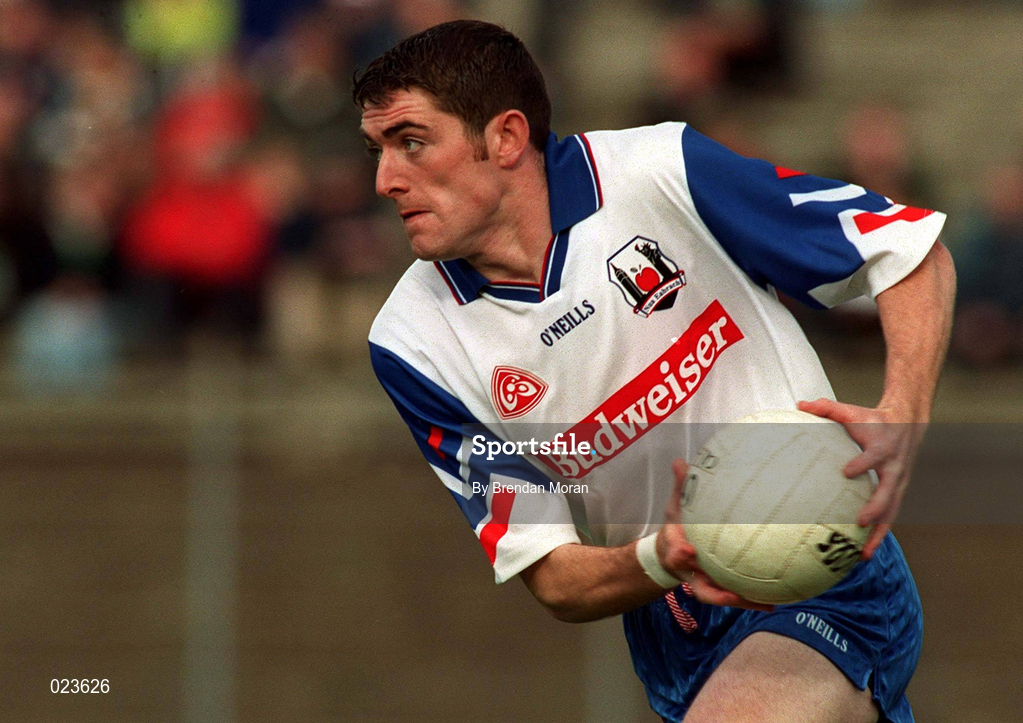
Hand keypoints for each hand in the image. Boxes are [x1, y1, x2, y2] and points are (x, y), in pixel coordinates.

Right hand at [657, 459, 773, 611]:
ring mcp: (708, 583)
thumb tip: (680, 461)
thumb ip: (681, 486)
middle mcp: (692, 573)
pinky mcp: (722, 588)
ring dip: (743, 602)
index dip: (680, 554)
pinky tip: (776, 602)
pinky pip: (738, 596)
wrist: (674, 549)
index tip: (688, 550)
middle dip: (714, 592)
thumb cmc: (679, 526)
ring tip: (766, 604)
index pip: (676, 554)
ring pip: (723, 597)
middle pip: (700, 587)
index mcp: (678, 551)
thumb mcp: (676, 506)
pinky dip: (755, 600)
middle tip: (730, 594)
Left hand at [798, 399, 925, 557]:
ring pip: (892, 511)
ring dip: (879, 533)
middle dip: (875, 508)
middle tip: (858, 521)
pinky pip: (890, 517)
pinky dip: (879, 534)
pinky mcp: (897, 492)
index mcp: (882, 447)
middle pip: (888, 491)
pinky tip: (864, 552)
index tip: (846, 471)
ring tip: (864, 554)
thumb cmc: (872, 419)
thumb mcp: (851, 411)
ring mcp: (898, 482)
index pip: (873, 456)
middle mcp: (894, 467)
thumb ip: (826, 408)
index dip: (861, 463)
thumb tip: (799, 404)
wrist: (907, 422)